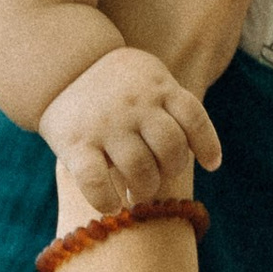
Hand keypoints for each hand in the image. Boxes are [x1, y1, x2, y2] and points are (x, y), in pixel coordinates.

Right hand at [40, 45, 219, 215]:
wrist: (60, 66)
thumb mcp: (148, 76)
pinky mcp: (75, 143)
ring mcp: (106, 125)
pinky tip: (112, 205)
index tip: (212, 164)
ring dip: (145, 189)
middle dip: (171, 169)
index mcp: (157, 86)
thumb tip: (197, 150)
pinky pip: (96, 182)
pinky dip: (107, 201)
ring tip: (137, 192)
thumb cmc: (116, 82)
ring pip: (140, 169)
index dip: (207, 145)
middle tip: (159, 176)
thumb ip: (171, 104)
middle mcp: (135, 105)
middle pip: (171, 148)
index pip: (194, 117)